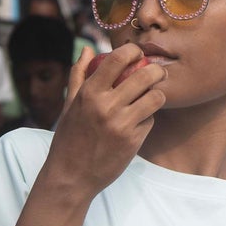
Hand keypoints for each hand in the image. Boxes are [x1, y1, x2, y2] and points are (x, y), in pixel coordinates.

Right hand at [43, 41, 165, 198]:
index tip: (137, 53)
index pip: (117, 59)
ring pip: (156, 97)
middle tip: (157, 71)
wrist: (71, 176)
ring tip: (151, 95)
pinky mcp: (133, 141)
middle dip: (156, 70)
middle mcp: (106, 106)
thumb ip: (79, 74)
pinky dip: (147, 117)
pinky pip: (151, 120)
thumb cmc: (69, 137)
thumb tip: (88, 49)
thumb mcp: (69, 104)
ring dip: (157, 94)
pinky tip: (138, 121)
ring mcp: (122, 125)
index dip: (133, 51)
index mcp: (89, 93)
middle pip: (145, 75)